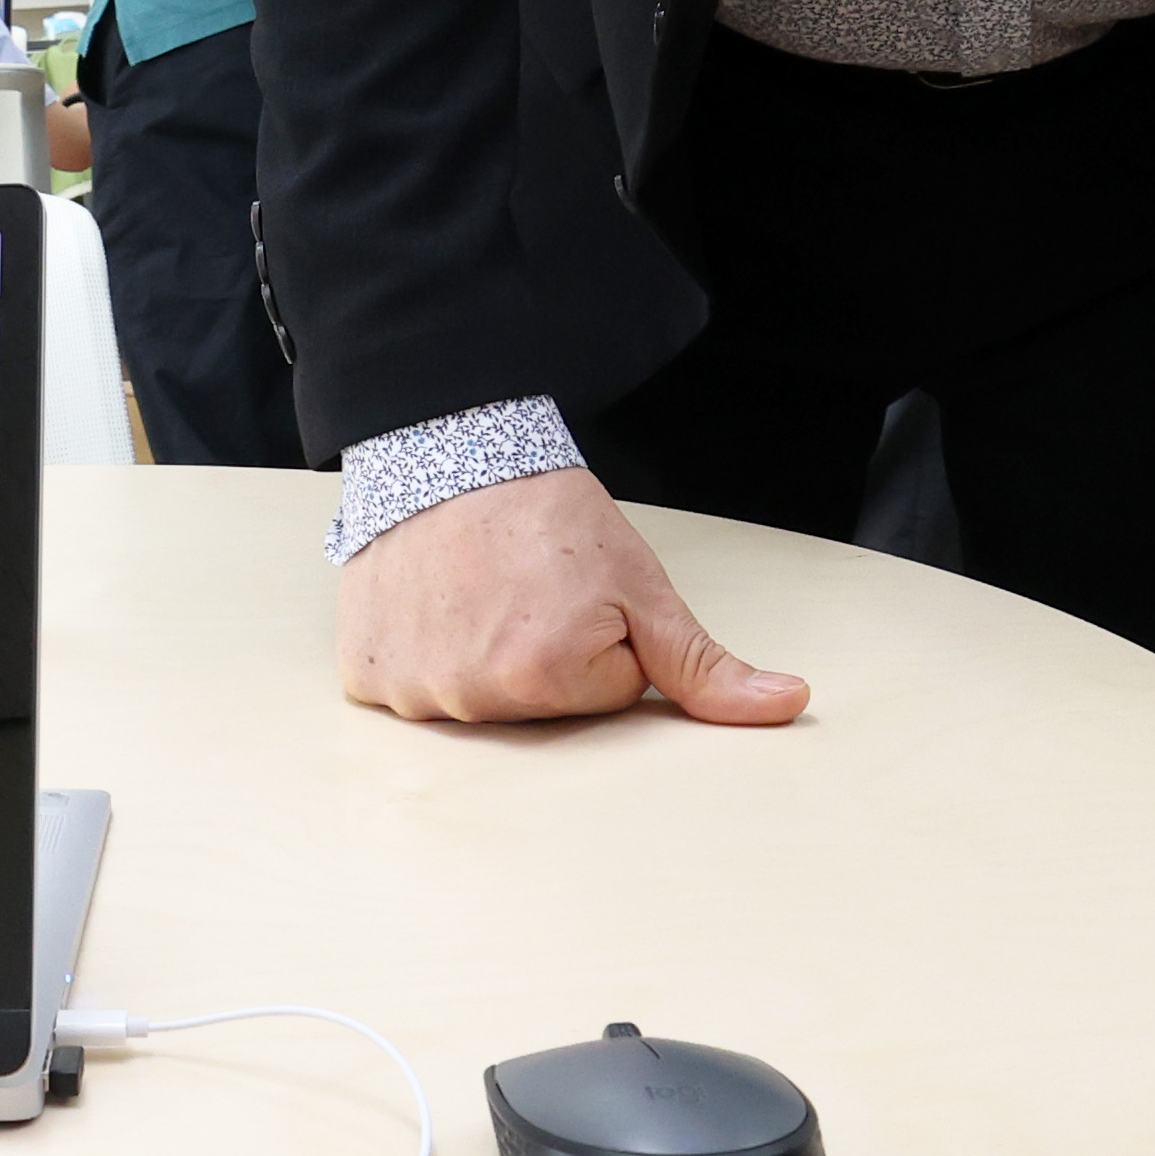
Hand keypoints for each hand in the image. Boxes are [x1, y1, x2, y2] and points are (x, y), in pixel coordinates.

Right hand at [335, 466, 807, 725]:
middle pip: (535, 709)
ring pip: (471, 701)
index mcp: (543, 678)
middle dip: (541, 658)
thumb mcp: (639, 582)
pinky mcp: (364, 673)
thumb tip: (791, 705)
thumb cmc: (542, 511)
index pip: (602, 699)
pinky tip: (429, 605)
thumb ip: (705, 663)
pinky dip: (418, 653)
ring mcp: (410, 687)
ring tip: (472, 591)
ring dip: (476, 657)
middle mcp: (469, 697)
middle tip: (523, 592)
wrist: (443, 446)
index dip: (600, 645)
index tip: (572, 597)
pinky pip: (405, 691)